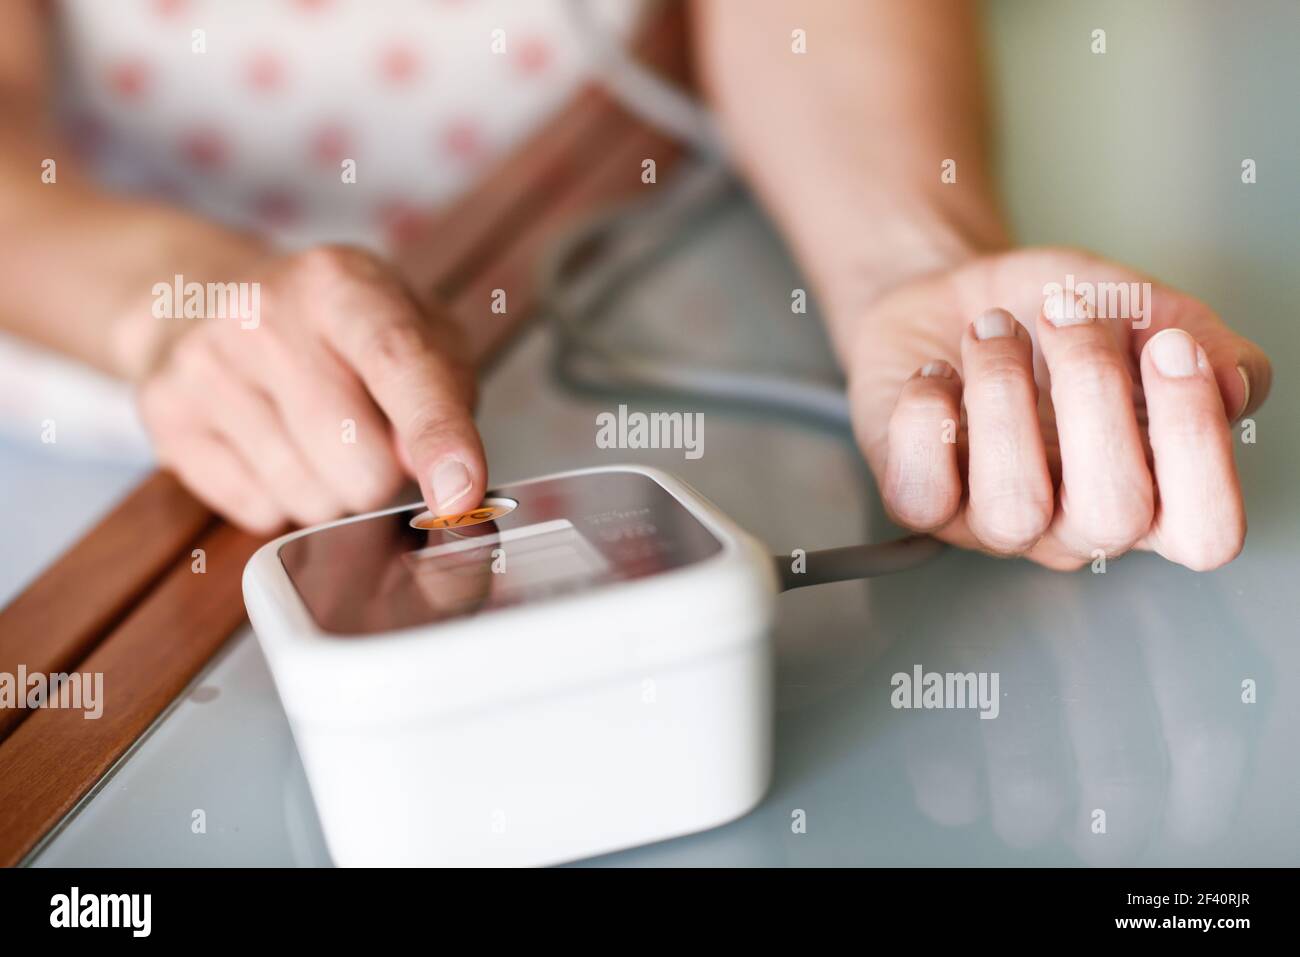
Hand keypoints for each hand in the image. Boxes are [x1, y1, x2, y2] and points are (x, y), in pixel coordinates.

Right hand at [135, 245, 486, 532]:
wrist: (203, 298)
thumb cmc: (335, 328)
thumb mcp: (413, 329)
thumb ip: (444, 392)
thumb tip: (435, 469)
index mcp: (341, 283)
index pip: (400, 365)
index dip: (438, 436)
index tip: (461, 493)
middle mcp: (264, 315)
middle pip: (360, 463)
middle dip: (382, 474)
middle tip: (363, 433)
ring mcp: (205, 365)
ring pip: (310, 499)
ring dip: (330, 490)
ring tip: (311, 436)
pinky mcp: (166, 416)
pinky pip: (258, 511)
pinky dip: (278, 498)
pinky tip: (267, 444)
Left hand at [846, 247, 1271, 570]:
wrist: (953, 300)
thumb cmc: (1051, 318)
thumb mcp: (1140, 307)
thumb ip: (1199, 337)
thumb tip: (1233, 381)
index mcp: (1152, 493)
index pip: (1206, 530)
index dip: (1196, 442)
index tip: (1168, 345)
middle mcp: (1076, 525)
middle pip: (1113, 515)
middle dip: (1093, 390)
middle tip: (1064, 310)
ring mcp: (995, 524)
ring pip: (1014, 507)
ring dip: (1002, 393)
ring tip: (992, 328)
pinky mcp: (924, 504)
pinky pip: (921, 494)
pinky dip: (926, 415)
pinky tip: (937, 373)